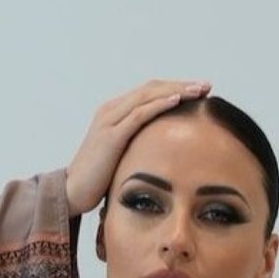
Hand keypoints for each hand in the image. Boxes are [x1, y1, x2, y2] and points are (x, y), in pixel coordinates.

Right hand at [66, 80, 212, 217]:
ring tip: (199, 90)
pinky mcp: (111, 135)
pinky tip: (178, 101)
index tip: (199, 91)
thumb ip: (138, 146)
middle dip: (181, 85)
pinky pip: (139, 114)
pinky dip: (159, 105)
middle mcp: (112, 110)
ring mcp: (110, 120)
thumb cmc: (97, 180)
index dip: (176, 88)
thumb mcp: (122, 156)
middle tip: (206, 85)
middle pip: (152, 88)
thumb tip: (161, 151)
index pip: (150, 92)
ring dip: (176, 91)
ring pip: (148, 96)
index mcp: (115, 113)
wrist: (71, 193)